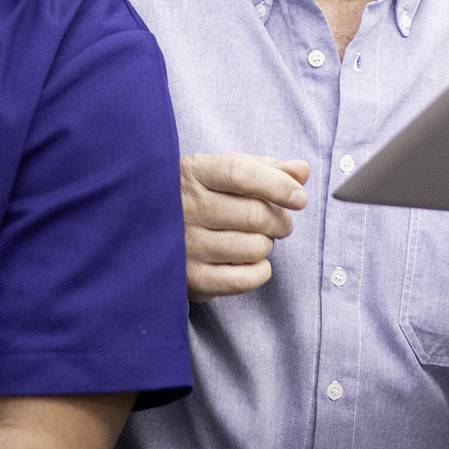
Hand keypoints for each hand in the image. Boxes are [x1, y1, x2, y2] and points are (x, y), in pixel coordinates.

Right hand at [182, 153, 310, 300]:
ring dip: (267, 244)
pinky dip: (261, 271)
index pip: (240, 173)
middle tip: (280, 222)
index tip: (299, 197)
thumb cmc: (198, 196)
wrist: (147, 228)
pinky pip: (245, 279)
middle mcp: (187, 208)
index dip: (277, 184)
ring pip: (255, 247)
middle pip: (255, 214)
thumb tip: (301, 171)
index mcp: (195, 173)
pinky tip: (253, 261)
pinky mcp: (192, 278)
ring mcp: (187, 245)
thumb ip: (265, 168)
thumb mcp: (223, 171)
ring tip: (255, 238)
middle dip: (280, 220)